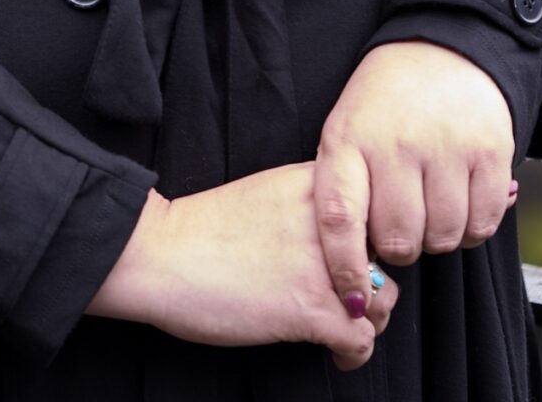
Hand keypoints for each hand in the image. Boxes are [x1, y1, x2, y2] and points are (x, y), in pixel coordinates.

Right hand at [86, 166, 378, 366]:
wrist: (157, 254)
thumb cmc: (199, 229)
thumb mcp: (267, 193)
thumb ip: (308, 209)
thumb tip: (336, 240)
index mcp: (319, 185)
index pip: (376, 212)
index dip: (368, 243)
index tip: (356, 263)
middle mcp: (331, 222)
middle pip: (385, 256)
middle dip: (372, 284)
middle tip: (353, 301)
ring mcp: (324, 266)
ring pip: (384, 299)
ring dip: (370, 320)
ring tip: (349, 329)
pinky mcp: (312, 309)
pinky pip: (362, 338)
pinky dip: (355, 353)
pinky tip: (339, 356)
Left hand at [313, 40, 516, 312]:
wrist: (442, 48)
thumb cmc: (385, 105)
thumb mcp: (347, 134)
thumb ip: (346, 193)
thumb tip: (356, 276)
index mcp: (348, 140)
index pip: (339, 219)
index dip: (345, 269)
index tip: (354, 297)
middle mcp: (396, 143)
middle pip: (400, 240)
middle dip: (400, 247)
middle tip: (401, 223)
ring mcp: (446, 146)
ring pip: (444, 237)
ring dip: (438, 236)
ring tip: (431, 205)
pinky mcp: (491, 150)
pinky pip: (484, 223)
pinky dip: (473, 226)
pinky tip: (461, 201)